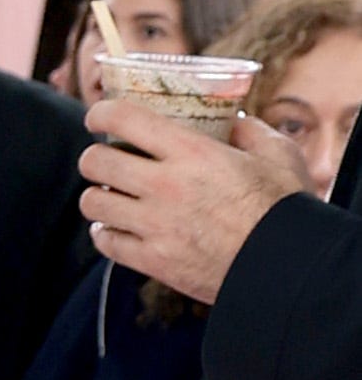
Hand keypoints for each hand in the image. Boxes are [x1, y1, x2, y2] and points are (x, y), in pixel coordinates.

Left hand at [81, 93, 302, 305]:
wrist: (286, 267)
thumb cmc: (285, 207)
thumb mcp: (278, 154)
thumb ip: (249, 131)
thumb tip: (231, 122)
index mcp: (192, 152)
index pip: (124, 119)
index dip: (101, 113)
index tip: (98, 117)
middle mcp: (165, 186)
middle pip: (96, 162)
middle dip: (94, 158)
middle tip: (104, 159)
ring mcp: (154, 226)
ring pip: (93, 203)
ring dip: (98, 196)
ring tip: (111, 195)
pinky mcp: (153, 261)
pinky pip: (106, 242)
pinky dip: (106, 233)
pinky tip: (115, 227)